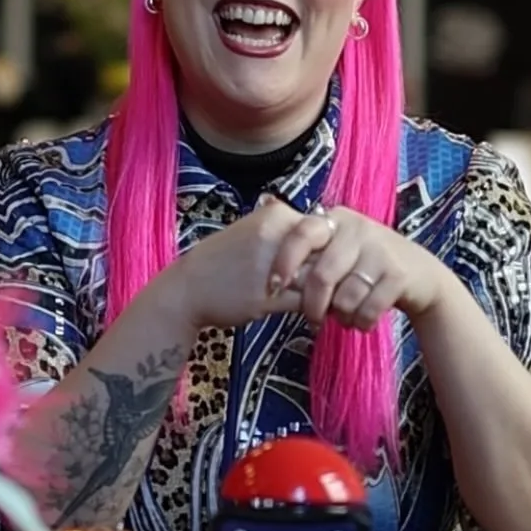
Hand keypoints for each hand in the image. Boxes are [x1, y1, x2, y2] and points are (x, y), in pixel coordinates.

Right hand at [163, 194, 322, 331]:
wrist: (188, 288)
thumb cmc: (224, 262)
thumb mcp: (256, 232)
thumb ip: (289, 235)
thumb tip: (331, 248)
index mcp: (276, 214)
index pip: (325, 230)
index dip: (335, 252)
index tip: (336, 269)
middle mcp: (277, 234)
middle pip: (327, 253)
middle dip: (338, 274)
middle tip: (342, 290)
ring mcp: (274, 264)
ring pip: (321, 279)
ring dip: (330, 295)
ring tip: (331, 305)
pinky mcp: (270, 294)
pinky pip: (308, 302)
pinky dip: (317, 311)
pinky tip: (315, 317)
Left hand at [267, 203, 447, 330]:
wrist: (421, 274)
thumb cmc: (365, 265)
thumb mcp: (337, 250)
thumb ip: (309, 256)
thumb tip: (271, 279)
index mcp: (335, 219)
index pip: (302, 234)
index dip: (284, 261)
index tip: (273, 286)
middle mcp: (357, 228)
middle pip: (322, 274)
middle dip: (313, 305)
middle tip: (312, 320)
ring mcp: (380, 249)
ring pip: (345, 297)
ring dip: (341, 317)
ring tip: (344, 318)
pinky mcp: (399, 274)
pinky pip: (368, 309)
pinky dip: (361, 322)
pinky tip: (362, 321)